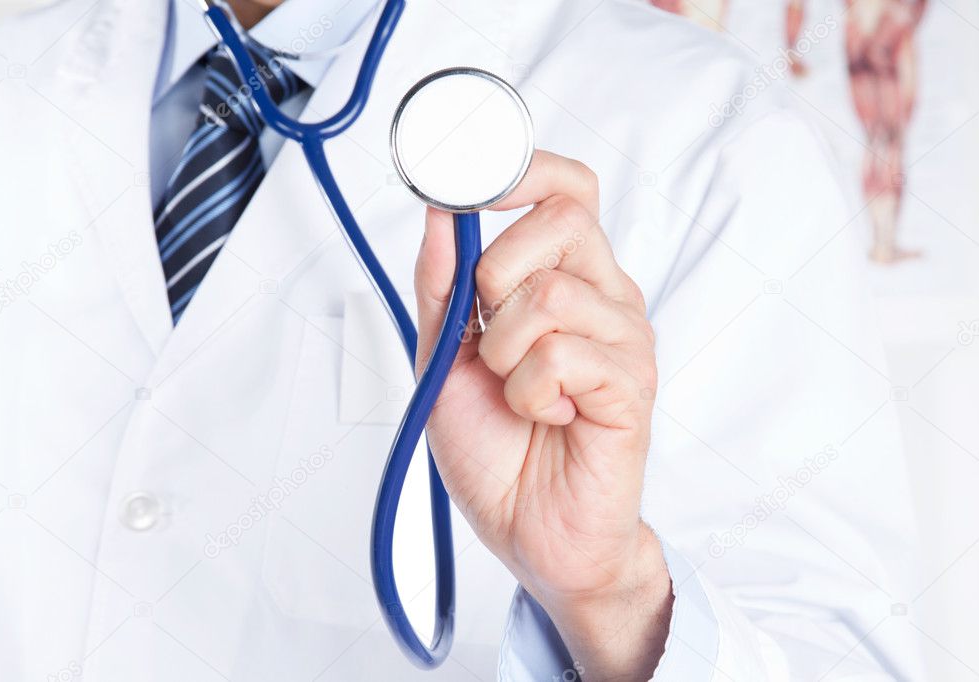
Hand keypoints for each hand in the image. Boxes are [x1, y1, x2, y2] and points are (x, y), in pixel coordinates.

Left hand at [414, 151, 672, 678]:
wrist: (531, 534)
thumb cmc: (497, 448)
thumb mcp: (444, 356)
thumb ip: (443, 286)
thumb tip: (441, 212)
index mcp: (565, 279)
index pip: (567, 188)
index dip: (521, 170)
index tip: (466, 180)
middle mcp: (605, 296)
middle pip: (563, 217)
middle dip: (497, 273)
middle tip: (489, 335)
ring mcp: (625, 340)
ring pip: (550, 292)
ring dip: (504, 351)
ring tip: (517, 392)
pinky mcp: (632, 387)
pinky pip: (563, 354)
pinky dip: (529, 392)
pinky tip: (546, 417)